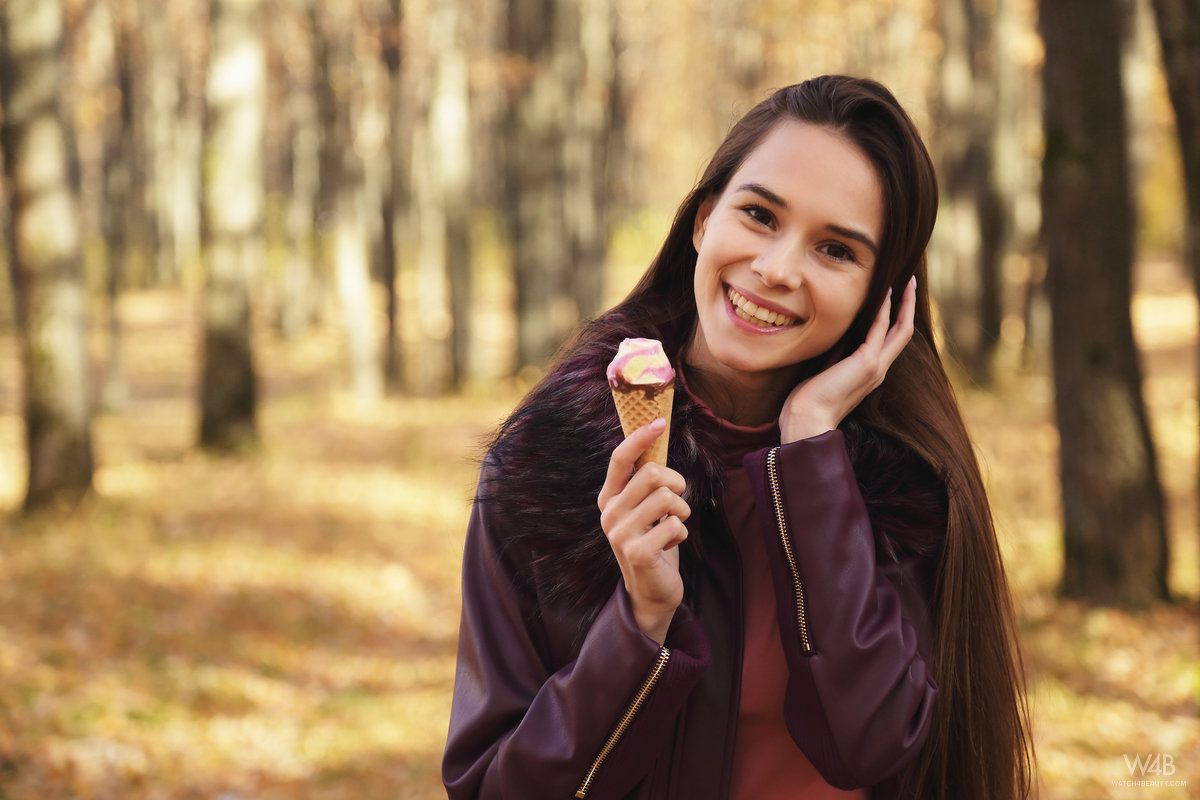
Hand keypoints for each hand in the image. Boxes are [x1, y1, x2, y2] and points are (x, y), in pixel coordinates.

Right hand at [597, 418, 690, 644]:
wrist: (651, 590)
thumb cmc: (653, 541)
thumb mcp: (645, 507)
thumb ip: (646, 480)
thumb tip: (656, 435)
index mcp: (609, 497)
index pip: (621, 458)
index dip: (641, 437)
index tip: (660, 422)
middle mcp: (609, 512)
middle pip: (653, 474)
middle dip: (677, 483)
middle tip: (677, 499)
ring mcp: (620, 533)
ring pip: (667, 498)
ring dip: (681, 511)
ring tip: (673, 524)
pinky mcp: (636, 552)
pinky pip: (675, 526)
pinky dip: (681, 533)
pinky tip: (670, 545)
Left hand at [780, 275, 917, 442]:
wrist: (807, 422)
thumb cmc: (808, 404)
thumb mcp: (823, 376)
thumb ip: (831, 361)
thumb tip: (824, 342)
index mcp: (869, 374)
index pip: (890, 342)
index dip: (895, 319)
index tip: (895, 297)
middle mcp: (878, 370)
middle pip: (903, 333)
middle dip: (908, 307)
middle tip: (909, 282)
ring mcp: (875, 367)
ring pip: (901, 329)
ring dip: (904, 303)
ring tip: (906, 281)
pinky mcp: (867, 363)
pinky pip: (881, 329)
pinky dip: (885, 309)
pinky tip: (885, 292)